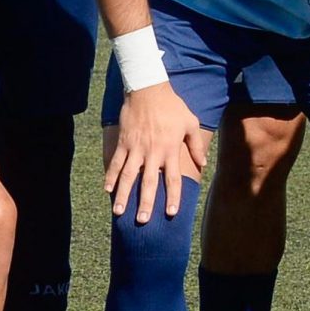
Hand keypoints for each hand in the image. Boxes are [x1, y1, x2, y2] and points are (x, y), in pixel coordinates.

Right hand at [104, 82, 205, 224]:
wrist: (148, 89)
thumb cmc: (172, 106)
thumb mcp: (191, 123)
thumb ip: (196, 145)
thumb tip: (203, 164)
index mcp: (170, 150)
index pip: (172, 179)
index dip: (172, 197)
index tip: (171, 214)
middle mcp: (152, 153)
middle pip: (148, 183)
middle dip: (145, 203)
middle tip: (143, 221)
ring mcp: (135, 148)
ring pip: (128, 176)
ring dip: (123, 195)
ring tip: (119, 212)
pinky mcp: (123, 142)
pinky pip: (115, 162)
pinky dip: (110, 176)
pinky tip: (107, 190)